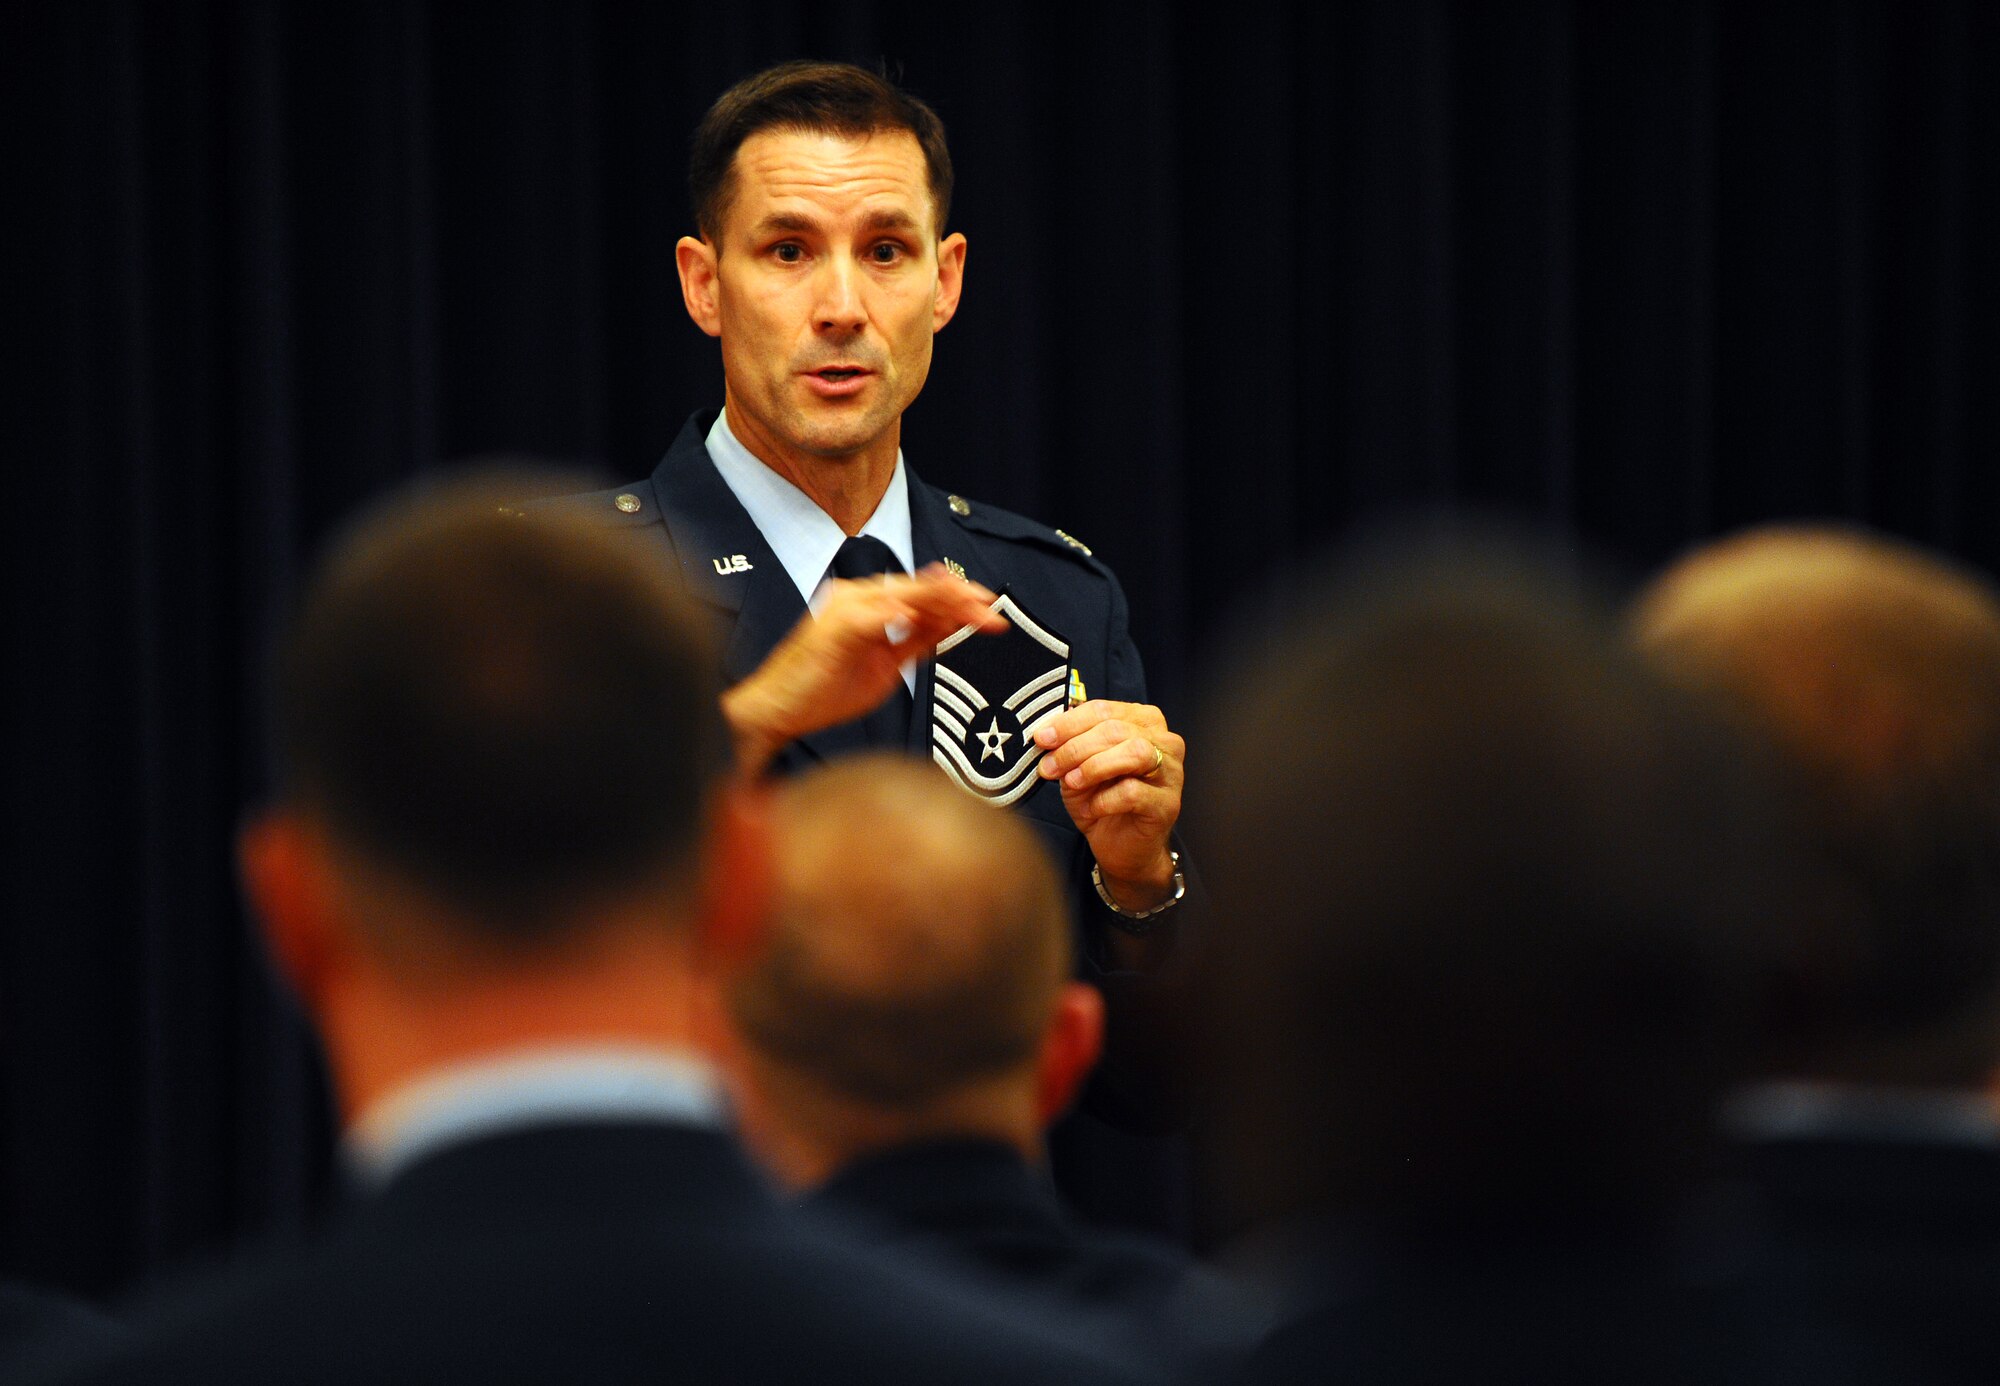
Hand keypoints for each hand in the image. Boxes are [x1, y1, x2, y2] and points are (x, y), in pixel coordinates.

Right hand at [722, 564, 1006, 773]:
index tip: (990, 609)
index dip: (958, 599)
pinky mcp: (832, 627)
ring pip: (903, 595)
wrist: (778, 710)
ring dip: (943, 602)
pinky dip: (899, 614)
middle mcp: (856, 597)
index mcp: (869, 604)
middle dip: (960, 598)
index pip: (922, 594)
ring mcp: (843, 608)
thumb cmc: (823, 691)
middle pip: (919, 589)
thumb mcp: (887, 666)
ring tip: (974, 610)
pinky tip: (924, 618)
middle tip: (992, 609)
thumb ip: (917, 642)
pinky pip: (871, 615)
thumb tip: (952, 626)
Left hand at [1034, 700, 1184, 910]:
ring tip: (1071, 782)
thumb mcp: (1078, 767)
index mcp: (1143, 722)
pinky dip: (1104, 799)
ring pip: (1134, 752)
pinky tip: (1091, 808)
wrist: (1122, 848)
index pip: (1104, 709)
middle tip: (1050, 766)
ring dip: (1094, 767)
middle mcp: (1164, 742)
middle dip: (1075, 747)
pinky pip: (1134, 792)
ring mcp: (1171, 772)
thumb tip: (1044, 734)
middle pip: (1117, 729)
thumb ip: (1068, 746)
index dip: (1069, 723)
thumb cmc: (1103, 801)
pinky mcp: (1167, 804)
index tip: (1042, 738)